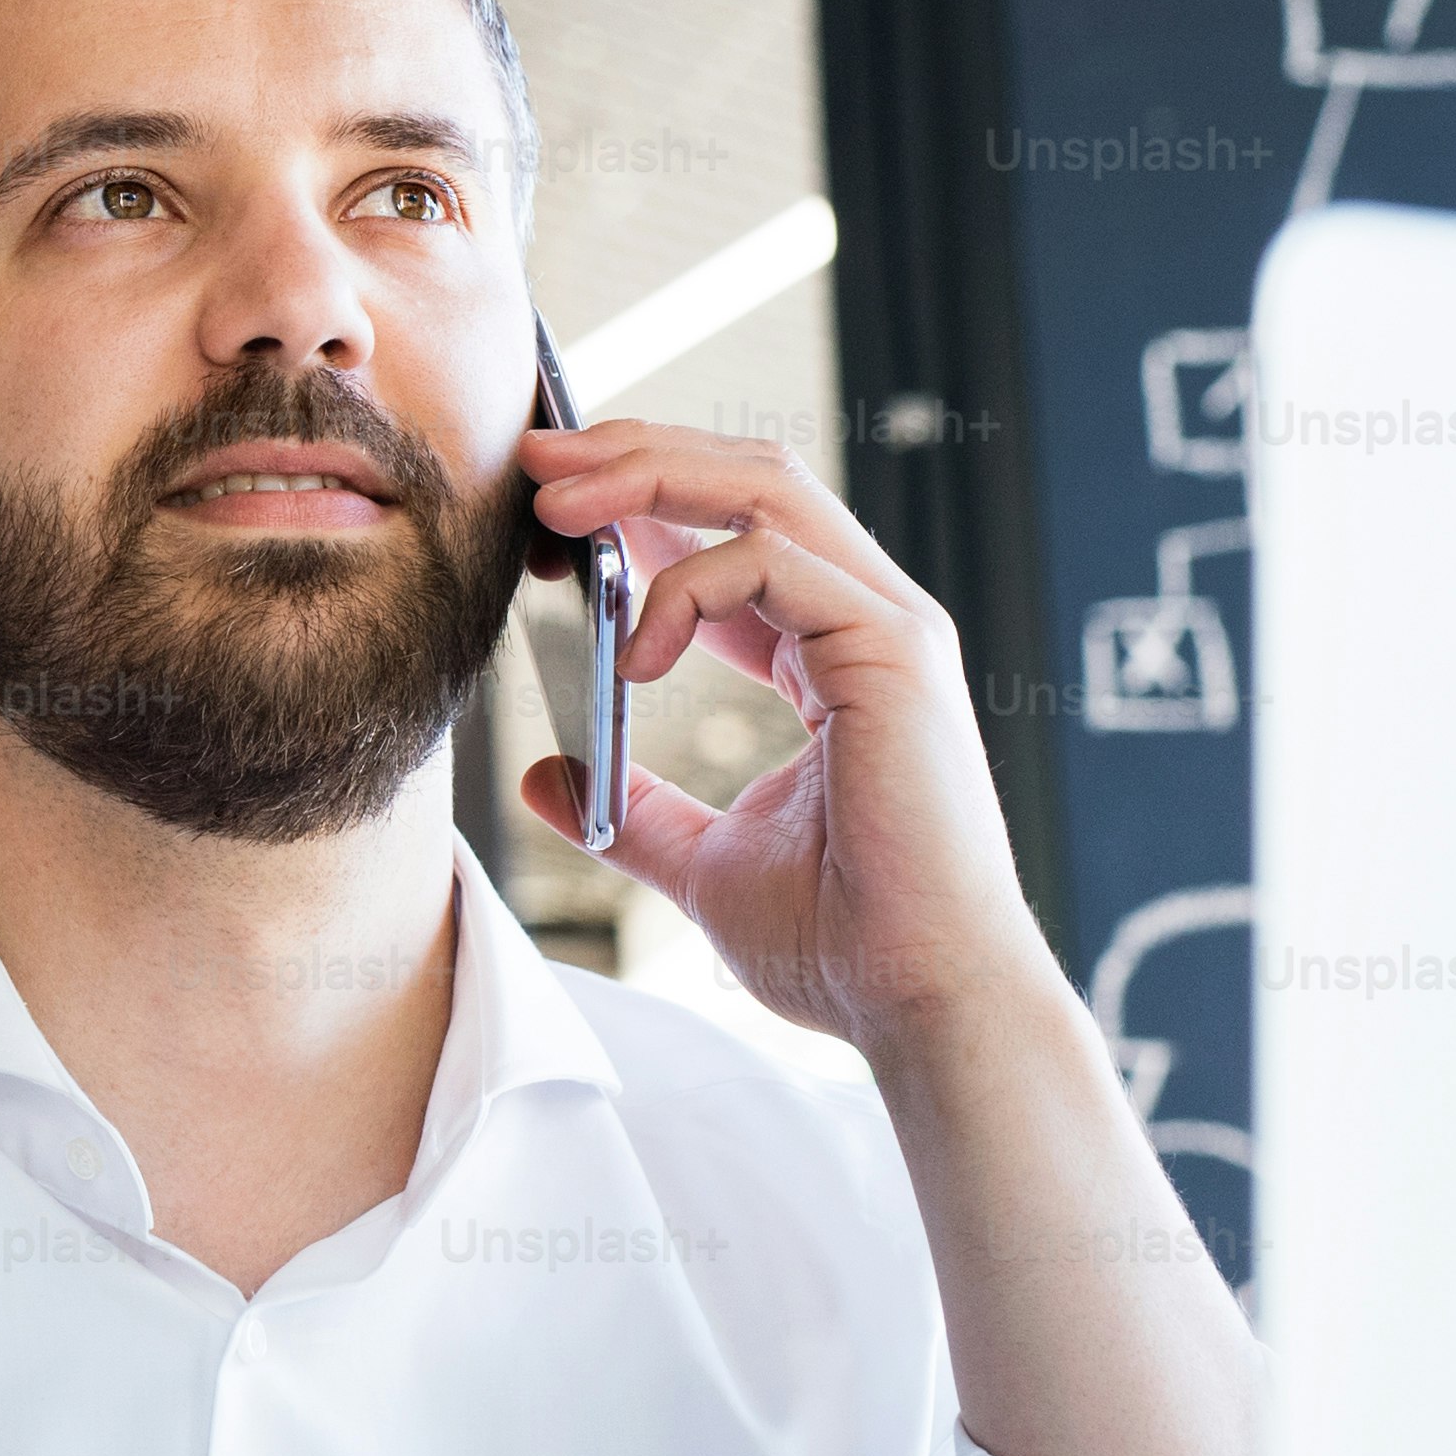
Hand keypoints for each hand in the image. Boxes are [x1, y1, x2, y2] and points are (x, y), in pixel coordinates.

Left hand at [514, 419, 1042, 1065]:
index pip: (732, 536)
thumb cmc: (841, 944)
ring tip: (554, 505)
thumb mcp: (703, 861)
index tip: (544, 510)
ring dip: (648, 476)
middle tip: (534, 456)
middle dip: (634, 453)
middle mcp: (867, 622)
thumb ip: (631, 812)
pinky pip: (773, 561)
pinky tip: (633, 652)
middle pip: (750, 479)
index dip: (638, 505)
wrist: (921, 1002)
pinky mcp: (894, 649)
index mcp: (831, 657)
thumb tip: (545, 778)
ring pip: (766, 487)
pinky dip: (687, 584)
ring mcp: (889, 626)